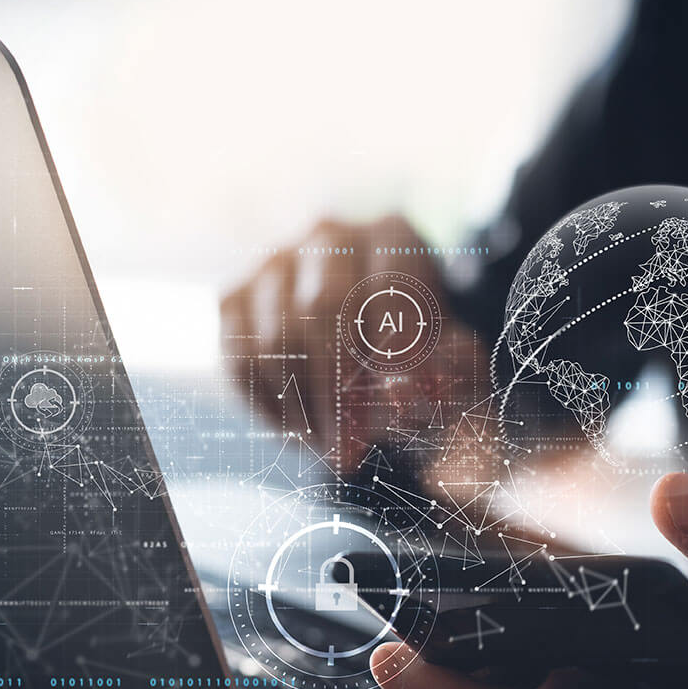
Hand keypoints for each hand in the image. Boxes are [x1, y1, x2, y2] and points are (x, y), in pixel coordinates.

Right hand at [220, 215, 486, 473]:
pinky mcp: (234, 298)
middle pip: (322, 308)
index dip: (392, 350)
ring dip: (303, 409)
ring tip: (332, 453)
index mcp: (392, 235)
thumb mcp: (452, 365)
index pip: (388, 285)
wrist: (372, 361)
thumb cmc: (424, 360)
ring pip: (276, 338)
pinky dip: (270, 408)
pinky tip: (300, 434)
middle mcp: (330, 236)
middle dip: (337, 392)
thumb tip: (402, 390)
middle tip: (351, 453)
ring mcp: (275, 264)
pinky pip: (240, 359)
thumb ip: (443, 373)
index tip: (398, 410)